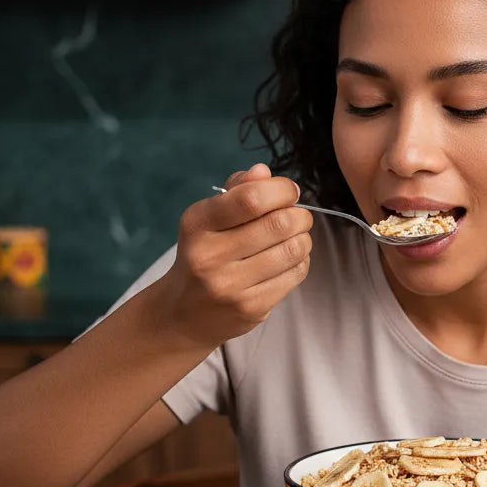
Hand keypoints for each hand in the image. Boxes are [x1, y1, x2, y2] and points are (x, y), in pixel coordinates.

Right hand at [155, 163, 312, 348]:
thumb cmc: (204, 254)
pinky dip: (301, 262)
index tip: (289, 192)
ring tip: (294, 238)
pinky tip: (288, 261)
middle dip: (300, 216)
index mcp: (198, 224)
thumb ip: (238, 192)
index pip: (251, 198)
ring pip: (293, 250)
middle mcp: (210, 255)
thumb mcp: (209, 219)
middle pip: (280, 224)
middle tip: (299, 217)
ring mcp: (230, 285)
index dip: (282, 190)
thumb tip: (264, 172)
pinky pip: (294, 275)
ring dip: (303, 239)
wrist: (182, 314)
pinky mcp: (250, 307)